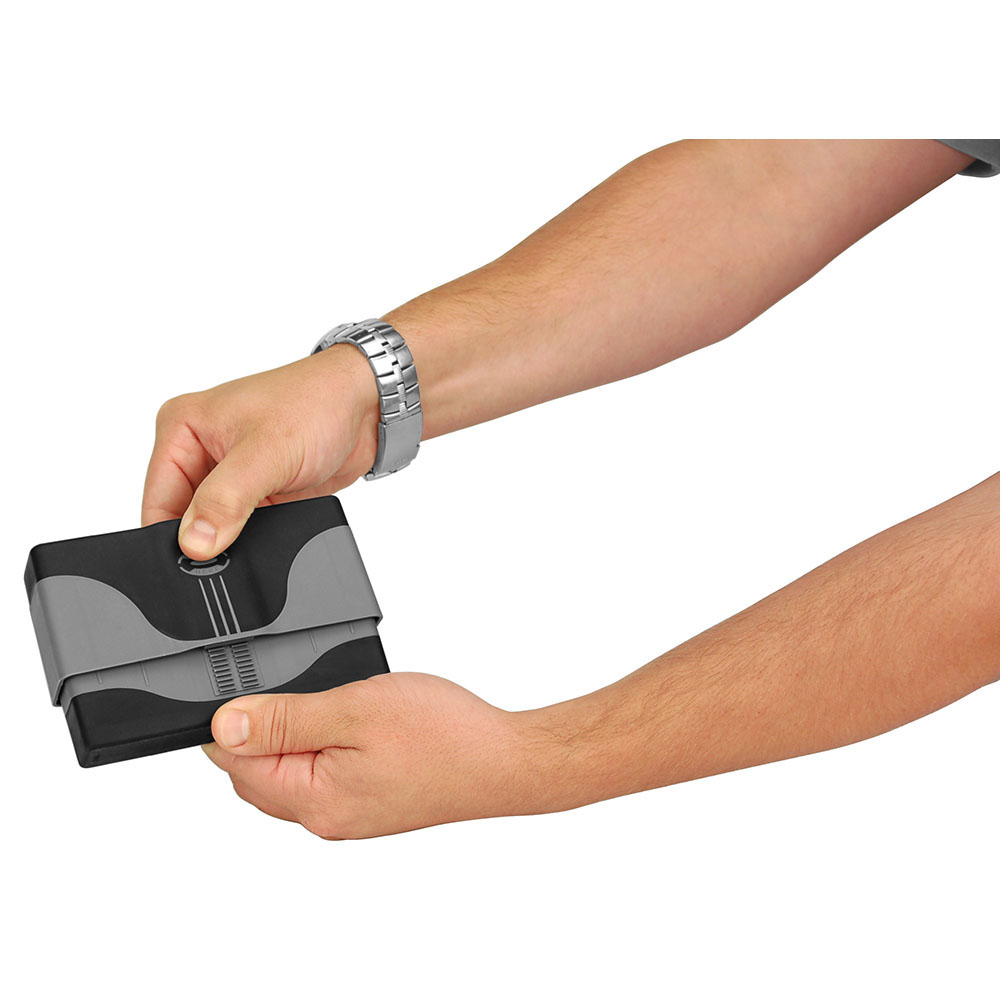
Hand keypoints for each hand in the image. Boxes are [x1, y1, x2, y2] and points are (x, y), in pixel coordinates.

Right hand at [142, 345, 378, 558]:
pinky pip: (241, 530)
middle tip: (234, 545)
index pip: (156, 501)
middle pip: (181, 519)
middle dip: (204, 540)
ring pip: (212, 528)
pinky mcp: (256, 493)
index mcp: (181, 428)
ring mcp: (228, 474)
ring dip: (232, 540)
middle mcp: (199, 451)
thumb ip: (224, 500)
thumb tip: (194, 543)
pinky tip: (271, 530)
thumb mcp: (265, 453)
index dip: (172, 538)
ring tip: (260, 528)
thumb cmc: (317, 403)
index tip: (194, 564)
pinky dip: (253, 539)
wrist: (366, 407)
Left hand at [201, 672, 539, 837]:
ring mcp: (351, 815)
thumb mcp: (353, 709)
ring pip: (289, 777)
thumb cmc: (445, 735)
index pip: (236, 765)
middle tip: (274, 687)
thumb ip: (284, 719)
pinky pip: (321, 779)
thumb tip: (224, 726)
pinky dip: (314, 749)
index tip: (235, 687)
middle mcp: (327, 819)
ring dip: (284, 740)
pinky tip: (338, 723)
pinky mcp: (372, 804)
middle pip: (257, 777)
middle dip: (251, 733)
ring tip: (311, 700)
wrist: (506, 760)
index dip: (226, 723)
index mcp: (314, 801)